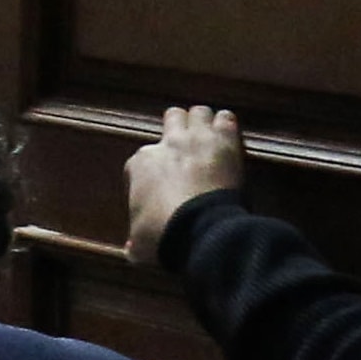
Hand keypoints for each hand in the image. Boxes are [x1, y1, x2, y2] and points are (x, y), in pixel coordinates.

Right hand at [123, 106, 245, 266]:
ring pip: (199, 112)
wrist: (201, 229)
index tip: (158, 186)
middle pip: (172, 118)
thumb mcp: (139, 244)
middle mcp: (168, 144)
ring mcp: (198, 139)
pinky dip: (227, 126)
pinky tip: (229, 136)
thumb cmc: (163, 234)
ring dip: (203, 122)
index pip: (141, 160)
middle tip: (183, 144)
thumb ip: (134, 241)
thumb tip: (131, 247)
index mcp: (141, 164)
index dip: (150, 171)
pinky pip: (227, 119)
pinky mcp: (226, 142)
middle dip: (177, 128)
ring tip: (208, 135)